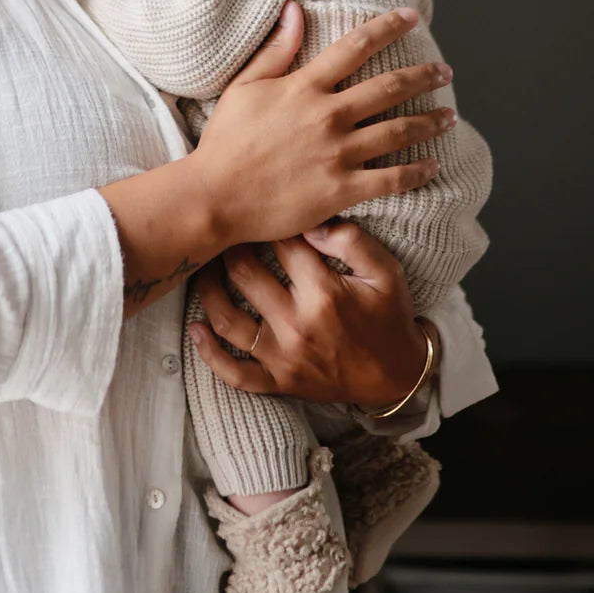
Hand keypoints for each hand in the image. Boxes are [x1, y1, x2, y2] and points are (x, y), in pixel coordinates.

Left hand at [186, 222, 428, 408]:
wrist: (398, 375)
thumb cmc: (388, 317)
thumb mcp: (386, 272)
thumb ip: (351, 240)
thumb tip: (311, 222)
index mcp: (324, 292)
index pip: (281, 245)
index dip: (267, 222)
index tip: (256, 210)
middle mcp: (298, 325)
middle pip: (244, 275)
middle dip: (229, 247)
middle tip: (222, 232)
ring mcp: (284, 357)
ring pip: (229, 320)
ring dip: (207, 291)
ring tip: (202, 269)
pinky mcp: (279, 382)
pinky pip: (236, 374)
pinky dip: (210, 354)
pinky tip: (195, 329)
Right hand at [188, 1, 456, 249]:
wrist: (215, 196)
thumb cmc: (224, 141)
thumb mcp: (243, 86)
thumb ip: (275, 50)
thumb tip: (295, 10)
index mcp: (304, 87)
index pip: (355, 46)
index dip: (387, 27)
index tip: (410, 17)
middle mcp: (327, 115)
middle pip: (389, 87)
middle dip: (423, 76)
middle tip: (444, 72)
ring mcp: (337, 153)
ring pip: (399, 131)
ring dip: (430, 121)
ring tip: (449, 116)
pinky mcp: (341, 190)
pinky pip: (391, 179)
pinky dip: (417, 171)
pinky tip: (433, 165)